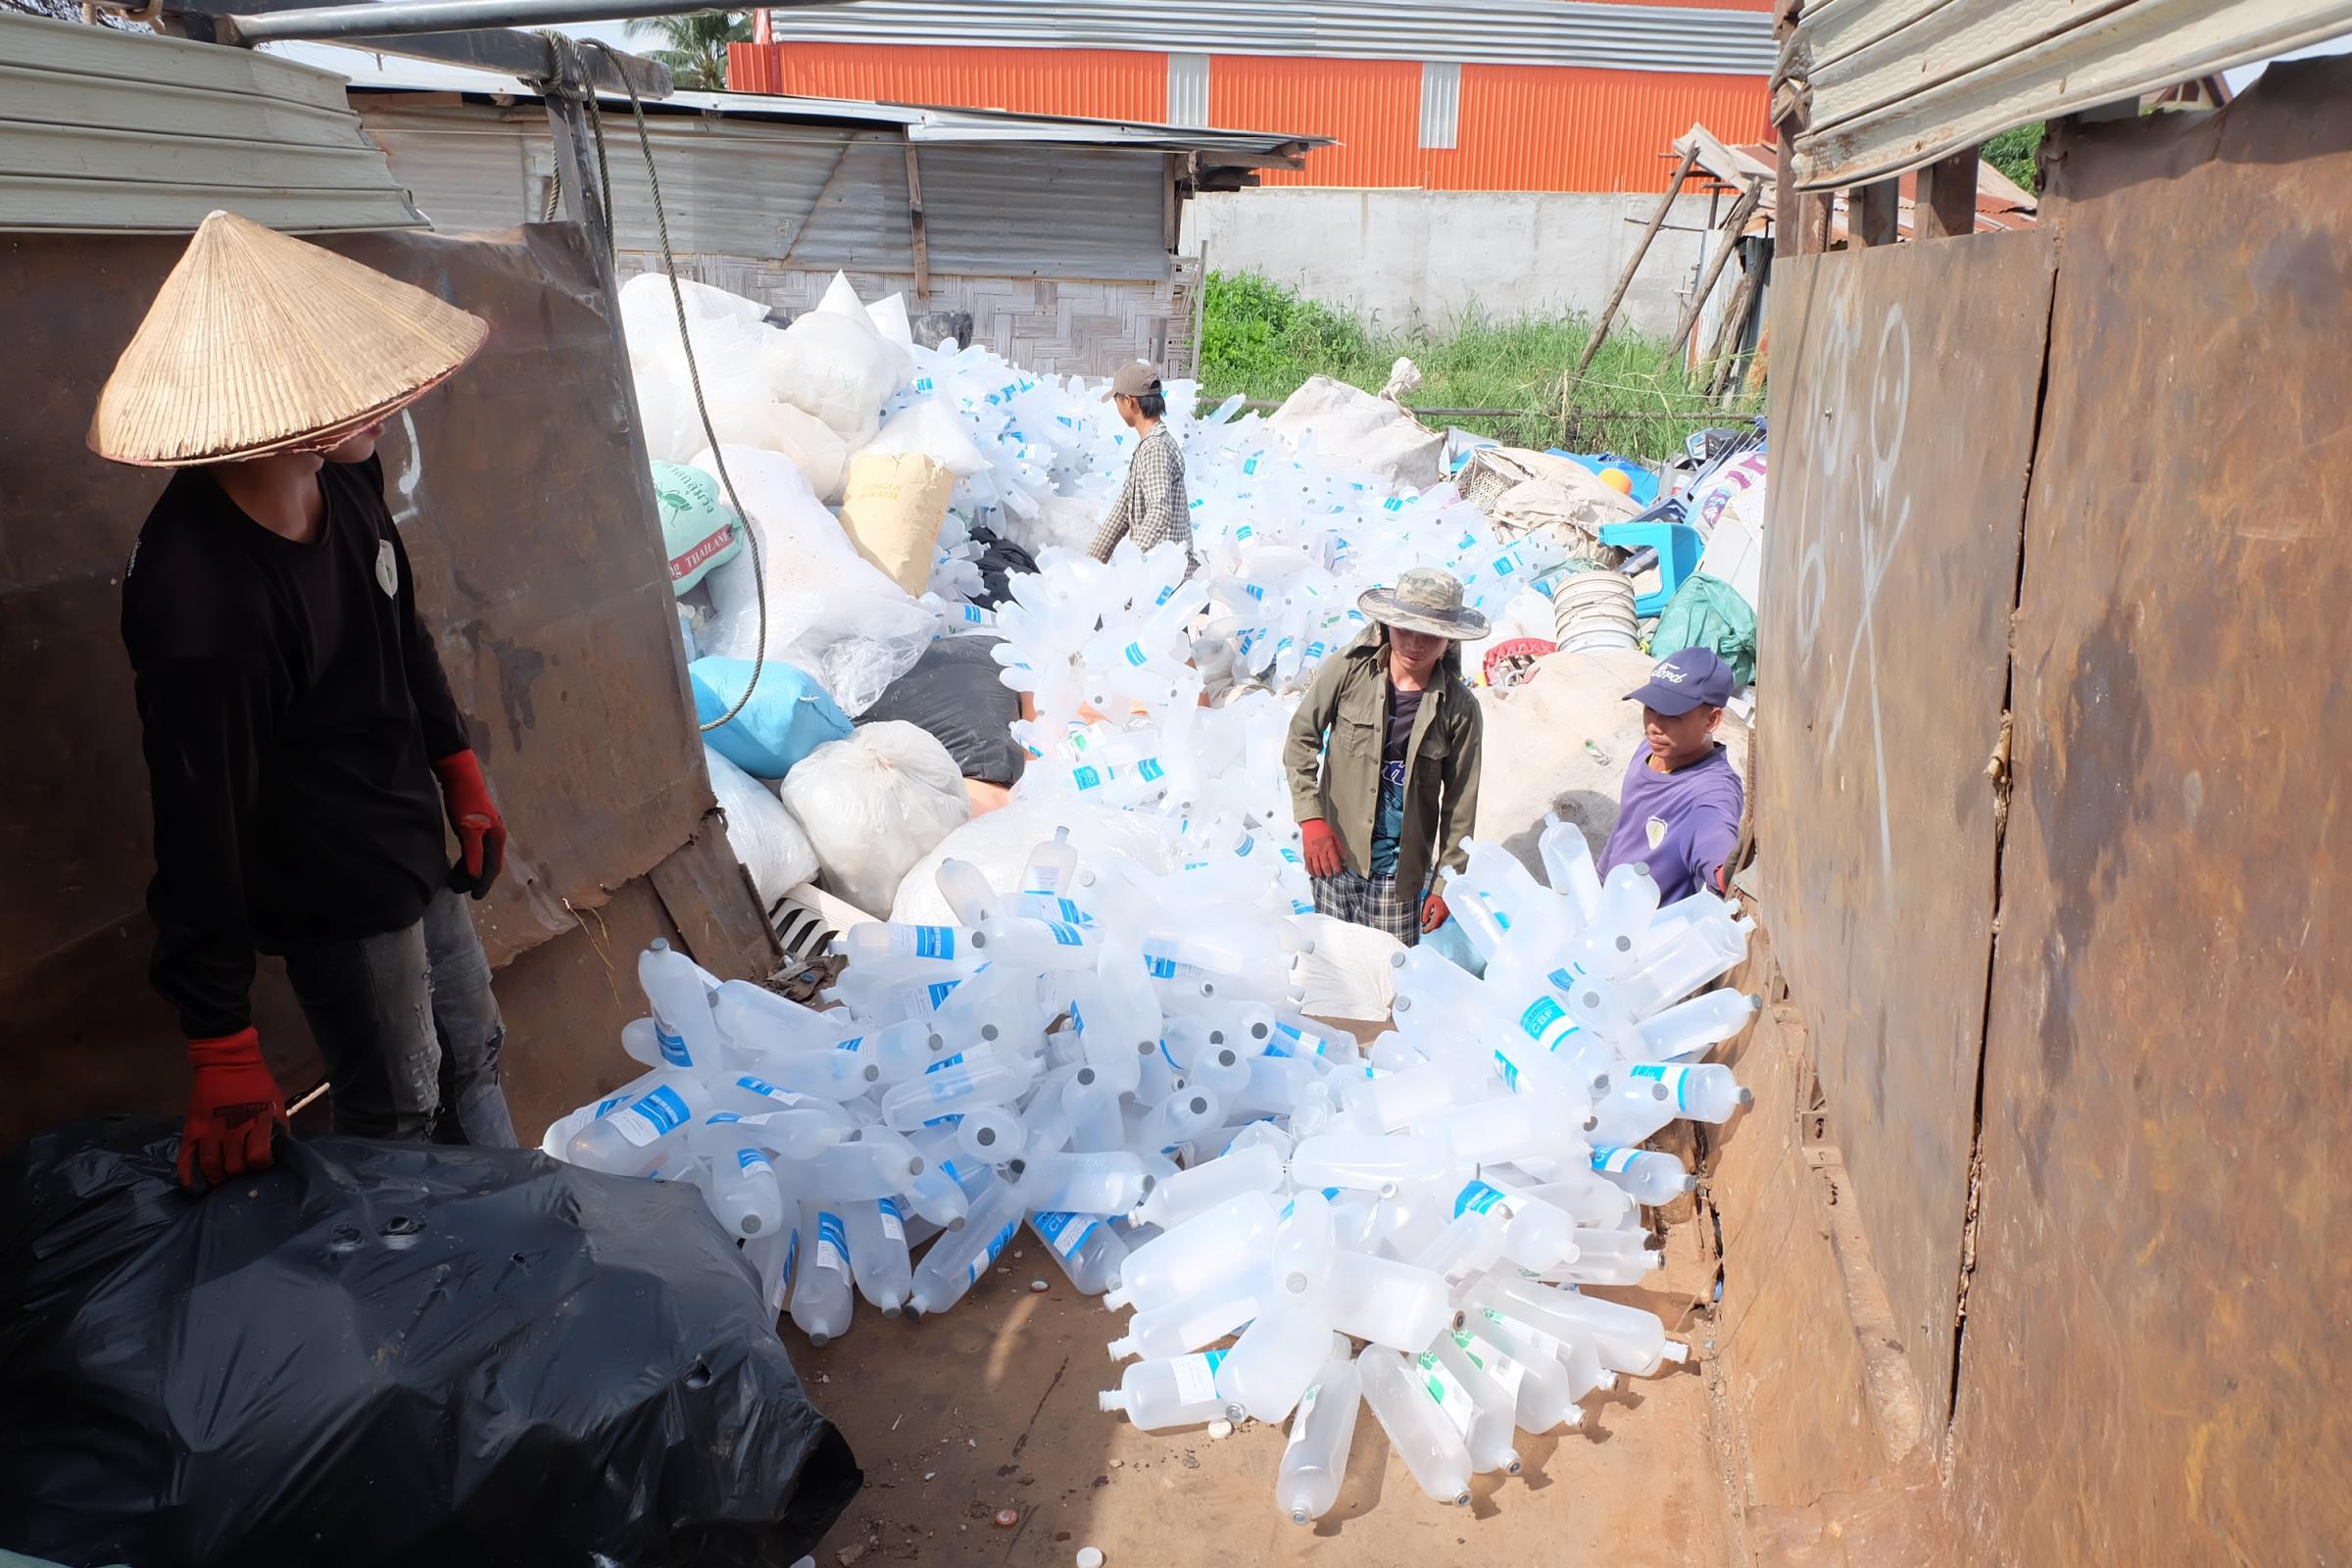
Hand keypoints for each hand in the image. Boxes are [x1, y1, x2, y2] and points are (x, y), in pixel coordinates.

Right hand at [179, 1027, 286, 1188]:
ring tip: (222, 1179)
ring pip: (211, 1166)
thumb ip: (277, 1128)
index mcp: (257, 1122)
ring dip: (217, 1177)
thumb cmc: (257, 1084)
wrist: (227, 1062)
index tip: (261, 1165)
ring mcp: (210, 1131)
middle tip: (241, 1175)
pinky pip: (186, 1158)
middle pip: (234, 1167)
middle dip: (239, 1175)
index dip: (261, 1166)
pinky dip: (189, 1176)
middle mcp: (233, 1130)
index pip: (258, 1158)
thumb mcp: (276, 1103)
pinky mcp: (192, 1129)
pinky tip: (195, 1187)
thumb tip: (277, 1152)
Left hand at [431, 748, 505, 897]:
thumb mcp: (468, 830)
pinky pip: (475, 849)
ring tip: (456, 879)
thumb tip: (475, 877)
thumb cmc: (465, 803)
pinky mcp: (477, 826)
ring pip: (481, 857)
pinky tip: (459, 863)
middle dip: (475, 879)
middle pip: (488, 864)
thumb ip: (473, 854)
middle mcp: (495, 836)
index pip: (492, 867)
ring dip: (470, 870)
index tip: (475, 897)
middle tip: (458, 889)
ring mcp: (487, 831)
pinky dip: (468, 859)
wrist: (460, 777)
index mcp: (497, 838)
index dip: (484, 884)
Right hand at [1299, 818, 1343, 878]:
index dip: (1337, 869)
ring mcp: (1312, 853)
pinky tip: (1313, 873)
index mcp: (1329, 847)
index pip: (1334, 861)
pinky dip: (1310, 870)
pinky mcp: (1306, 853)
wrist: (1312, 823)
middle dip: (1329, 873)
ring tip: (1322, 876)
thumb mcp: (1335, 838)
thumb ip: (1339, 849)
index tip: (1338, 872)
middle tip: (1331, 876)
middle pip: (1325, 866)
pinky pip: (1308, 864)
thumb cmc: (1323, 829)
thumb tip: (1344, 858)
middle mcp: (1320, 851)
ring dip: (1320, 873)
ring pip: (1316, 867)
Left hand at [1420, 892, 1449, 933]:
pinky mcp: (1448, 909)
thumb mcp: (1428, 901)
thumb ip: (1425, 912)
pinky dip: (1437, 918)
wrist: (1448, 885)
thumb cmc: (1437, 892)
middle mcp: (1444, 915)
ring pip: (1440, 921)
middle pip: (1437, 925)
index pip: (1433, 925)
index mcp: (1439, 914)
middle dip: (1430, 927)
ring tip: (1427, 921)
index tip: (1422, 931)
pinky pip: (1442, 917)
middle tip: (1424, 927)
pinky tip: (1432, 914)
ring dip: (1434, 923)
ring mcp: (1447, 912)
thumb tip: (1423, 921)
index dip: (1427, 929)